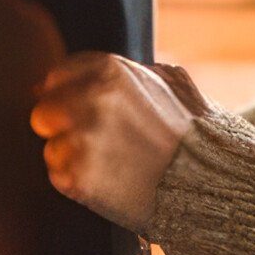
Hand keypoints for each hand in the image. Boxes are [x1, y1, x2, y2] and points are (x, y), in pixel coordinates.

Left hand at [30, 53, 203, 232]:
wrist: (212, 184)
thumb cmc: (196, 134)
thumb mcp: (173, 83)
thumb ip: (130, 73)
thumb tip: (96, 74)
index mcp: (110, 70)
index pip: (56, 77)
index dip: (65, 96)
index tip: (77, 112)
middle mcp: (90, 100)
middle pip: (43, 113)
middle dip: (62, 127)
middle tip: (96, 144)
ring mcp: (82, 140)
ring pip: (51, 148)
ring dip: (72, 158)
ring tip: (111, 165)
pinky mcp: (78, 178)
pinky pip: (58, 176)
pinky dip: (77, 182)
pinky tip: (108, 183)